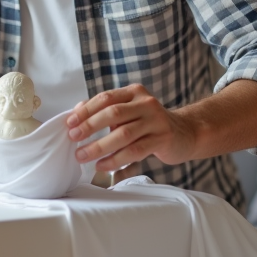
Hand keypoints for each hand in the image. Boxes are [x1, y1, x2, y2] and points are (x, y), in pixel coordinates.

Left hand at [66, 84, 196, 172]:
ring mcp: (156, 120)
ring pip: (123, 134)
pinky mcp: (162, 139)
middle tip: (73, 138)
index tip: (70, 123)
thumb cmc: (149, 123)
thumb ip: (106, 111)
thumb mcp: (129, 112)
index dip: (86, 110)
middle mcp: (146, 103)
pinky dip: (115, 159)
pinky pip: (135, 150)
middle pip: (113, 113)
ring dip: (99, 146)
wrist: (186, 133)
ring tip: (83, 156)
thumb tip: (75, 112)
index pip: (106, 98)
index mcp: (134, 92)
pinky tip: (102, 165)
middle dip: (90, 126)